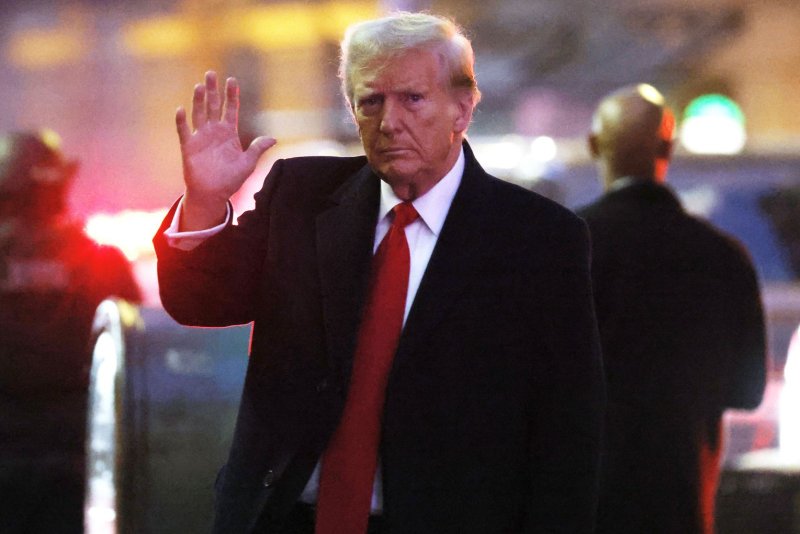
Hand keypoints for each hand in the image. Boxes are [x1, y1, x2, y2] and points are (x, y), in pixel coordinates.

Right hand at [175, 71, 275, 229]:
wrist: (213, 194)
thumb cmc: (231, 179)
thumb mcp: (248, 164)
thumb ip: (257, 149)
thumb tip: (273, 138)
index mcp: (229, 133)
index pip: (230, 109)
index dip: (231, 95)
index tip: (232, 80)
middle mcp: (214, 131)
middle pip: (213, 106)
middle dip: (212, 90)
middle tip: (211, 73)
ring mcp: (200, 137)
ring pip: (199, 114)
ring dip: (198, 100)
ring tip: (200, 86)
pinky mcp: (188, 146)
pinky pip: (184, 131)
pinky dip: (181, 121)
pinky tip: (181, 109)